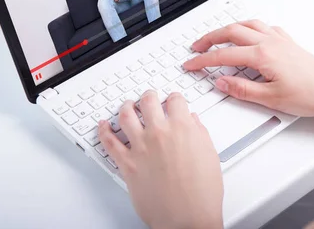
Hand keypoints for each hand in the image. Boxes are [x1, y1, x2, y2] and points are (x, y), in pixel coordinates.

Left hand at [98, 92, 222, 228]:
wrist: (187, 218)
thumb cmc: (201, 193)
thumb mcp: (209, 155)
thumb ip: (199, 133)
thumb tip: (193, 122)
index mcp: (183, 128)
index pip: (175, 100)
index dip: (174, 98)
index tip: (173, 100)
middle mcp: (159, 133)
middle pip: (148, 101)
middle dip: (150, 96)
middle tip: (150, 97)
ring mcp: (140, 147)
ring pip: (126, 115)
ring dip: (126, 106)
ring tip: (127, 105)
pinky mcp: (127, 164)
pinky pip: (109, 142)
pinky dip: (104, 130)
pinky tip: (104, 125)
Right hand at [183, 20, 313, 116]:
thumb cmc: (310, 94)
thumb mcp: (271, 99)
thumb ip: (242, 89)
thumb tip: (221, 82)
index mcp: (263, 55)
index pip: (224, 55)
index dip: (203, 60)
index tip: (190, 64)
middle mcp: (270, 42)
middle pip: (231, 31)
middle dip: (210, 38)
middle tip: (196, 47)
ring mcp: (280, 39)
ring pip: (247, 24)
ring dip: (228, 29)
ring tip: (216, 37)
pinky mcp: (288, 42)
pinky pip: (263, 27)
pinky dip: (249, 27)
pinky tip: (249, 34)